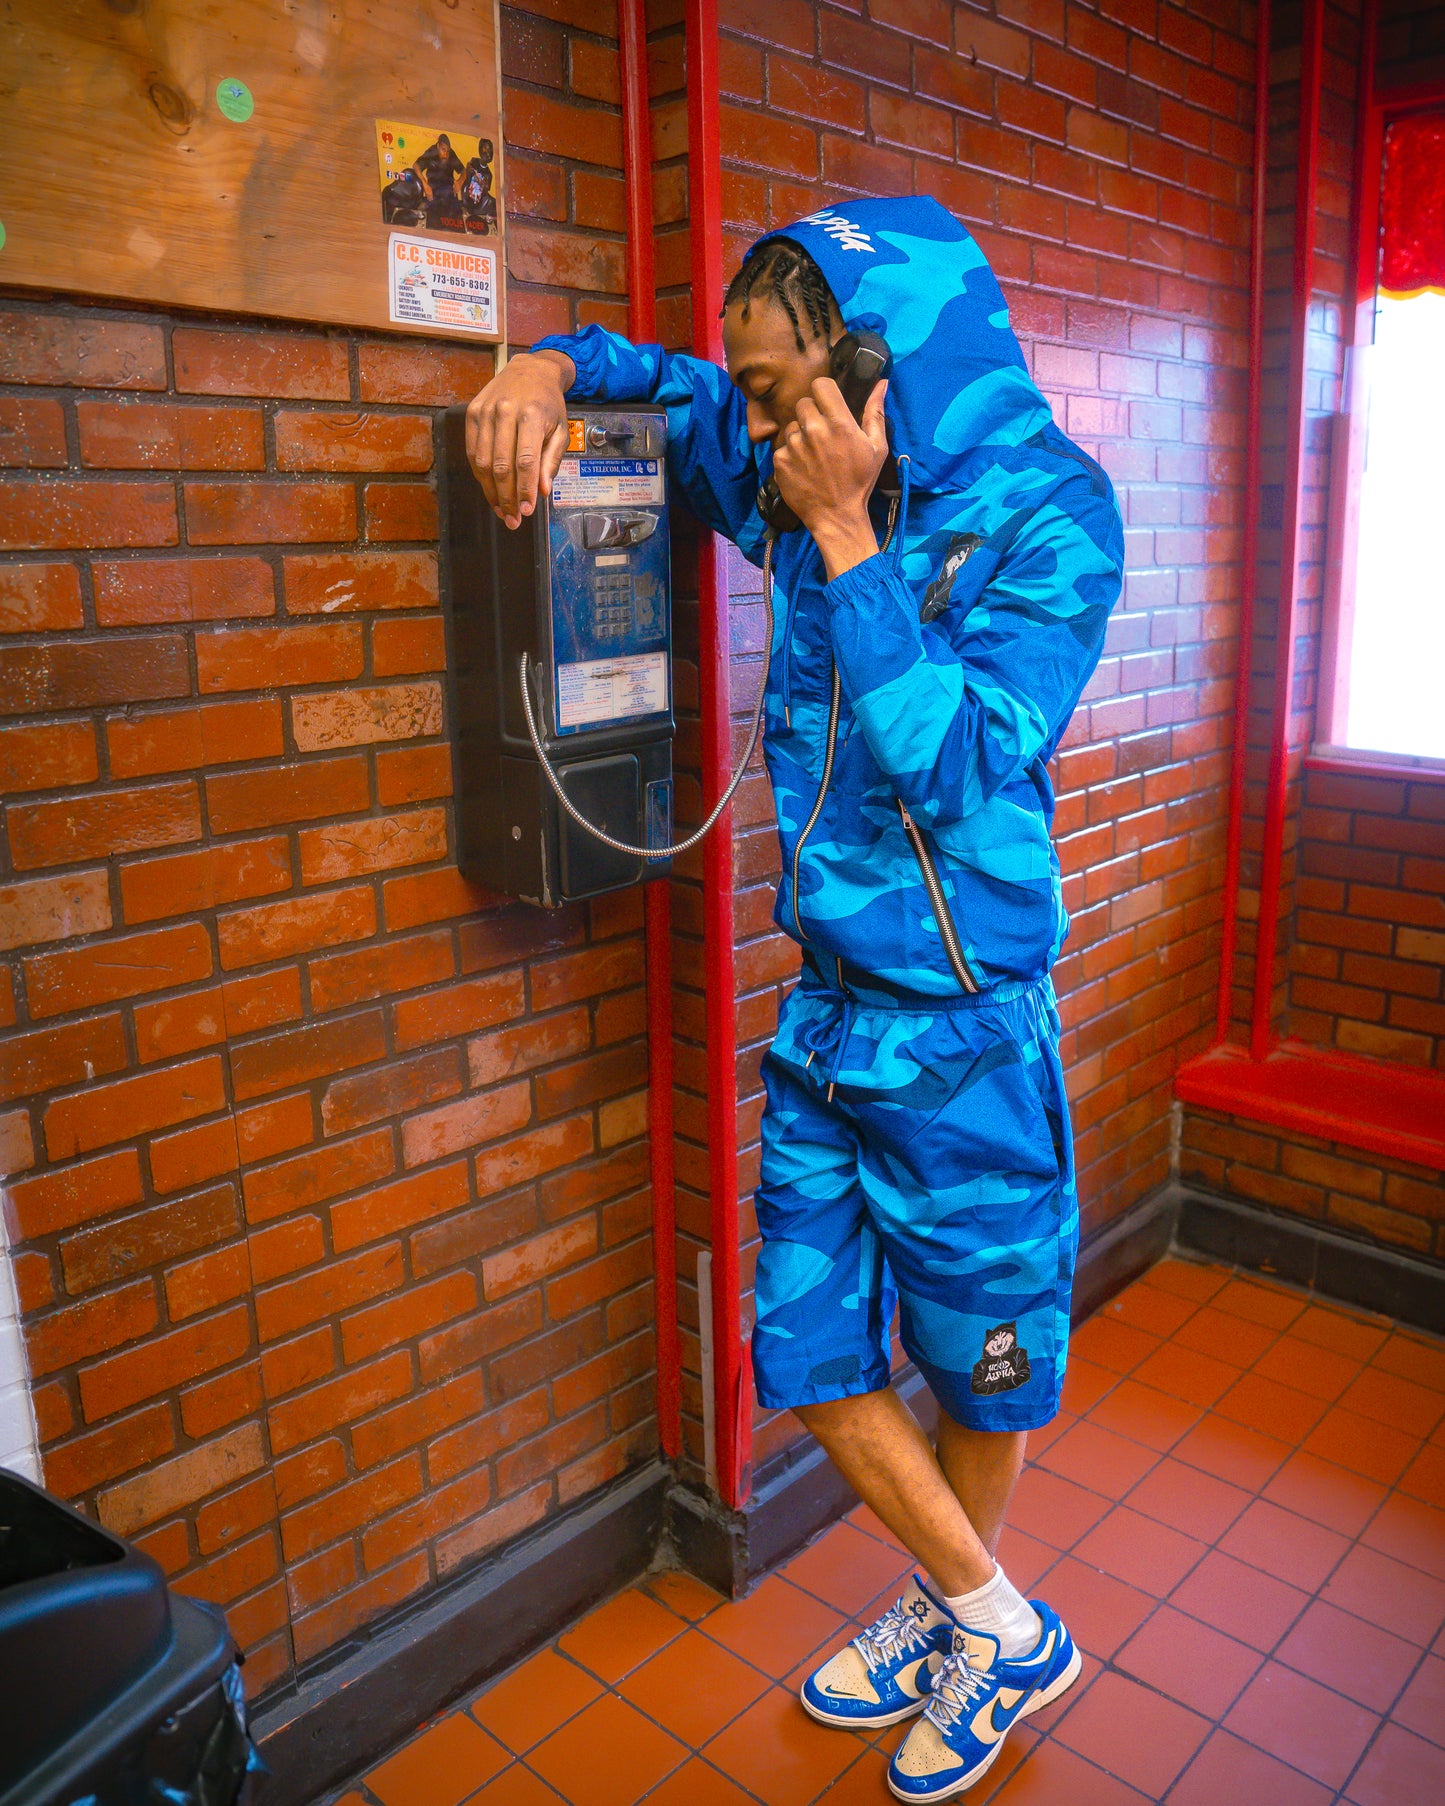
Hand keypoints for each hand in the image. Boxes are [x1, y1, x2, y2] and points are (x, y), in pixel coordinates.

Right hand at [464, 349, 575, 526]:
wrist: (529, 370)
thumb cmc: (548, 404)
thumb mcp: (561, 430)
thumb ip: (551, 461)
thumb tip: (542, 492)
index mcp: (532, 415)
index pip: (526, 461)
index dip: (524, 490)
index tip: (526, 512)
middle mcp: (505, 412)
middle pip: (501, 465)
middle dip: (507, 498)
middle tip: (513, 520)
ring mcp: (486, 412)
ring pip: (482, 462)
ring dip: (491, 491)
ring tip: (501, 511)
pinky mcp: (472, 413)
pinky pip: (471, 451)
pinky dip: (479, 475)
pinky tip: (490, 489)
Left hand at [771, 377, 888, 578]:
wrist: (837, 516)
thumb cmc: (860, 482)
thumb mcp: (877, 448)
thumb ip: (876, 413)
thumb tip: (881, 384)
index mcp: (839, 422)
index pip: (820, 385)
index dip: (824, 392)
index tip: (828, 404)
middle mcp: (813, 430)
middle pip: (804, 403)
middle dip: (812, 414)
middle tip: (822, 434)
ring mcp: (794, 446)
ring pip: (792, 426)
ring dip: (800, 435)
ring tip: (813, 455)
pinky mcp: (780, 461)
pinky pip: (782, 447)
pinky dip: (790, 455)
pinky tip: (803, 468)